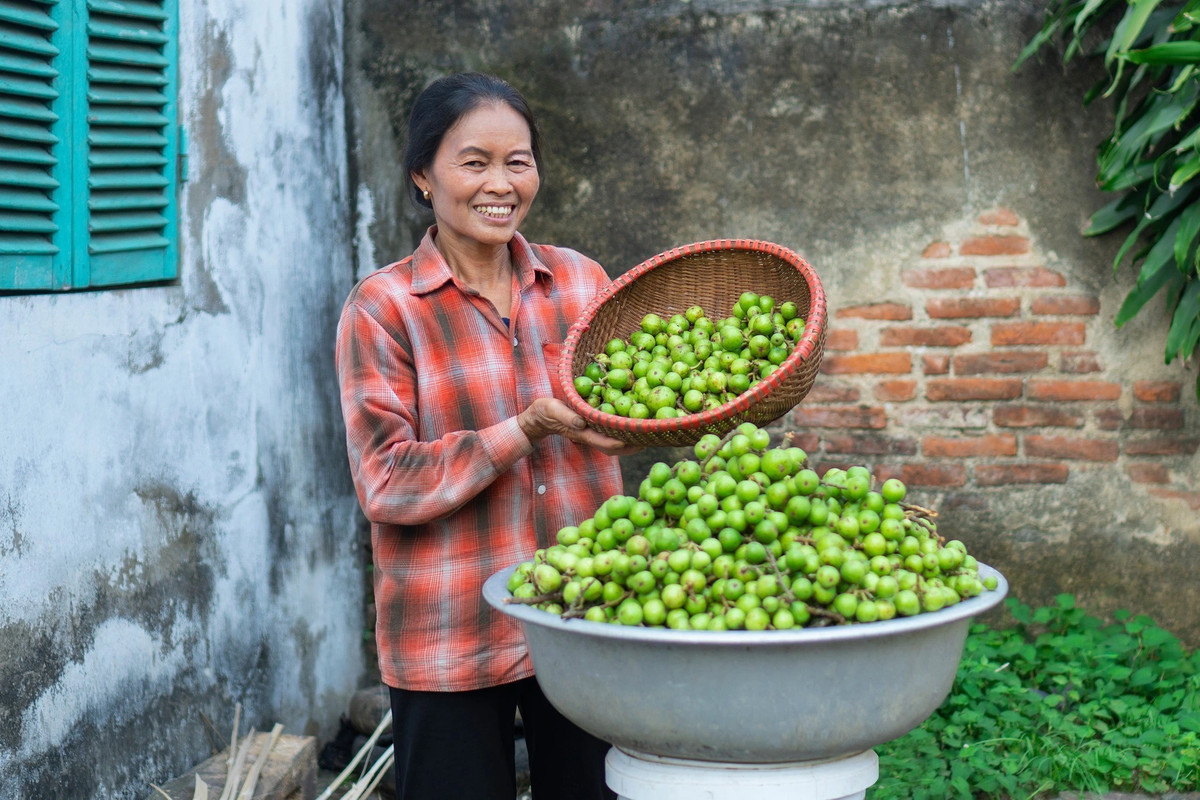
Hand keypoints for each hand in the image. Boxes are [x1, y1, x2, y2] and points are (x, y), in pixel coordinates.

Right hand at [517, 397, 641, 455]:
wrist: (538, 418)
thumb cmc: (544, 412)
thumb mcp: (552, 409)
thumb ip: (566, 416)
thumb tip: (581, 423)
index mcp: (581, 433)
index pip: (603, 442)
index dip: (618, 443)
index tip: (632, 440)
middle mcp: (588, 436)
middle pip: (612, 448)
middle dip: (630, 447)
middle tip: (648, 441)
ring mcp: (590, 435)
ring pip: (612, 444)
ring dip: (628, 443)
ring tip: (645, 436)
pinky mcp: (590, 430)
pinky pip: (608, 436)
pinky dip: (621, 434)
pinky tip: (631, 427)